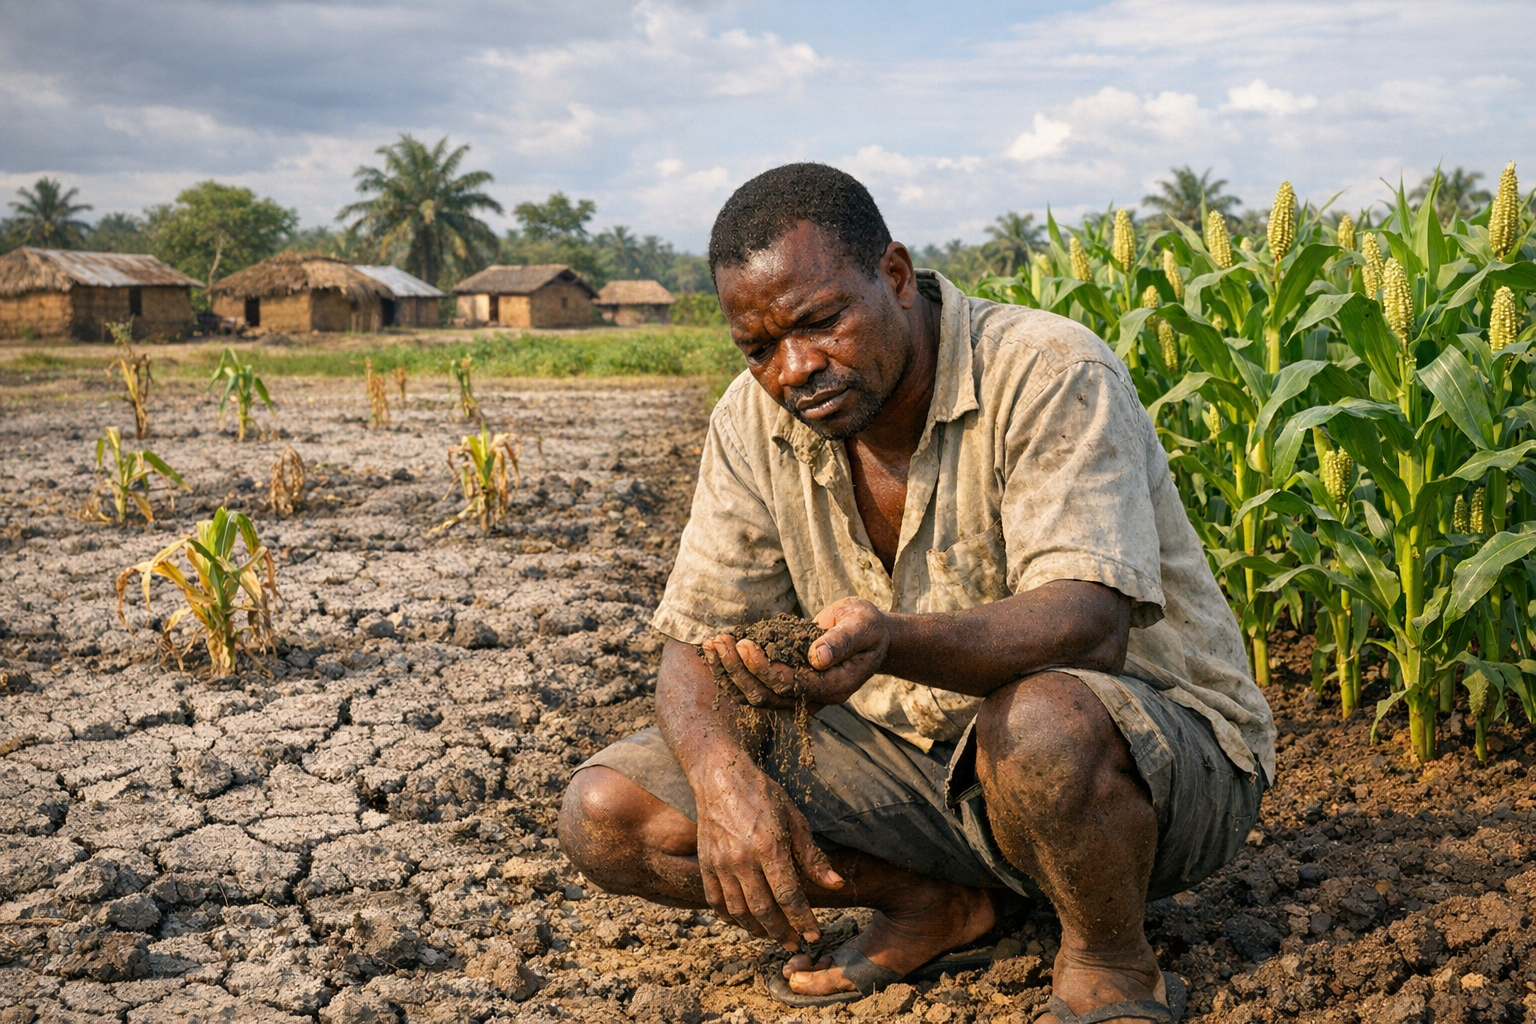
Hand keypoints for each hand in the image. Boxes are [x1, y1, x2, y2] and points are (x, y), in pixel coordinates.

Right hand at [694, 757, 842, 949]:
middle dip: (782, 932)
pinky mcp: (705, 864)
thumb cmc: (762, 794)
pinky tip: (744, 921)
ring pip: (738, 911)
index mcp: (768, 847)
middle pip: (763, 910)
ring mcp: (720, 864)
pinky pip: (715, 901)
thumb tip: (835, 884)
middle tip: (794, 943)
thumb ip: (812, 856)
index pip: (788, 896)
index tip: (813, 934)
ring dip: (757, 930)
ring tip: (772, 936)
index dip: (803, 920)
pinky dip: (730, 917)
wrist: (720, 777)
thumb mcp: (795, 819)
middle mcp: (742, 859)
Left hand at [700, 598, 890, 709]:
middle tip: (719, 641)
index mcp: (834, 687)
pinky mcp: (784, 685)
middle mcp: (813, 698)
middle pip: (766, 695)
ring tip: (710, 644)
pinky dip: (731, 670)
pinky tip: (715, 650)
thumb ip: (842, 641)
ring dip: (728, 672)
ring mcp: (797, 694)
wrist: (868, 636)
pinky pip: (753, 685)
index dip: (764, 668)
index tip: (744, 644)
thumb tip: (817, 657)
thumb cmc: (867, 628)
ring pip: (754, 695)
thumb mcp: (863, 626)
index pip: (791, 686)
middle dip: (738, 670)